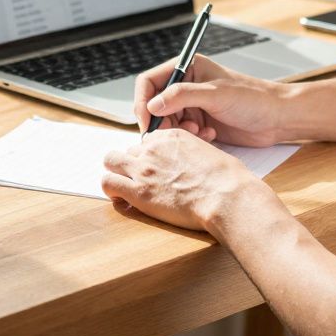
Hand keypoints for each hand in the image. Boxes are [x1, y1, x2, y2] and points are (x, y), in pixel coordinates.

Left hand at [102, 128, 272, 231]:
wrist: (226, 197)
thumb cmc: (227, 179)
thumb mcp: (209, 154)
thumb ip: (193, 154)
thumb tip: (195, 164)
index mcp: (172, 137)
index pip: (148, 141)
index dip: (150, 155)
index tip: (155, 167)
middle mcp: (154, 149)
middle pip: (129, 150)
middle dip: (133, 163)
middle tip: (142, 179)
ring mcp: (143, 169)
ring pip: (111, 160)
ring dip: (116, 171)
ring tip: (125, 186)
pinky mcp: (138, 191)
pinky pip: (108, 183)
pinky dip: (111, 189)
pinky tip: (121, 198)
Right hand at [134, 54, 289, 146]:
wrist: (277, 118)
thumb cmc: (253, 98)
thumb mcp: (215, 94)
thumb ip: (181, 96)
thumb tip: (152, 105)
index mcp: (187, 68)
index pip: (149, 81)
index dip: (143, 101)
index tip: (146, 120)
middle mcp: (186, 86)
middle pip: (154, 105)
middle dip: (161, 121)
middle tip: (174, 134)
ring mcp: (193, 105)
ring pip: (167, 122)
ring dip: (177, 132)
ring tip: (197, 133)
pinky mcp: (200, 123)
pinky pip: (181, 134)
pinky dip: (190, 138)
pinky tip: (209, 136)